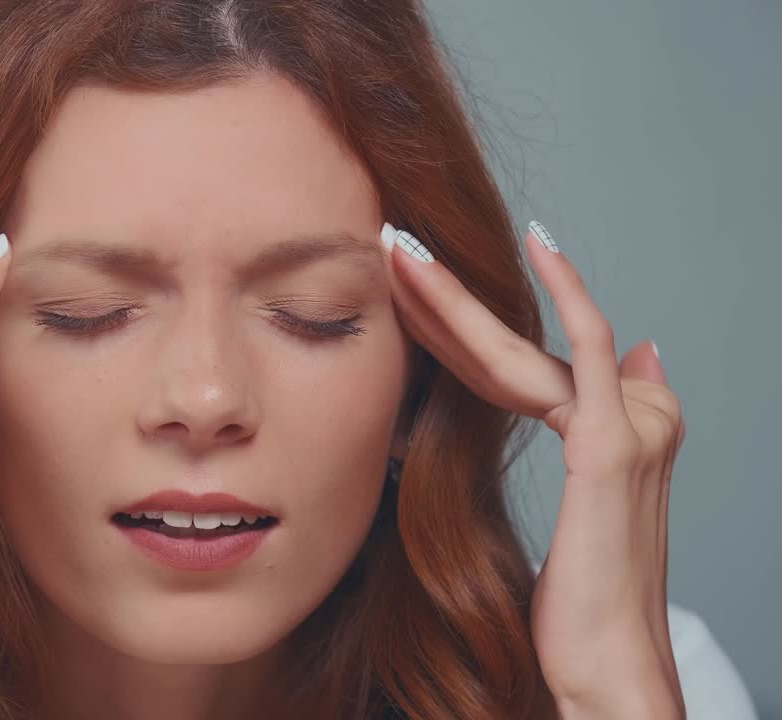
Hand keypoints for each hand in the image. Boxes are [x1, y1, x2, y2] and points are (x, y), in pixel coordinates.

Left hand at [380, 221, 685, 716]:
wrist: (606, 665)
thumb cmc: (574, 606)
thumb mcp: (564, 515)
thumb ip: (567, 441)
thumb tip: (600, 367)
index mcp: (612, 429)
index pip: (514, 364)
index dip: (450, 326)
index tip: (394, 293)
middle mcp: (634, 413)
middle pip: (516, 345)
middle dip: (443, 297)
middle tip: (390, 243)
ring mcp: (633, 422)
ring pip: (529, 342)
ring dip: (455, 294)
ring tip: (401, 247)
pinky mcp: (621, 441)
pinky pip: (592, 345)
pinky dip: (567, 292)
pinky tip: (538, 245)